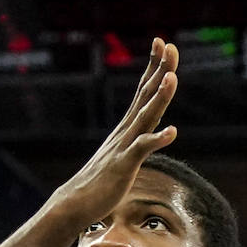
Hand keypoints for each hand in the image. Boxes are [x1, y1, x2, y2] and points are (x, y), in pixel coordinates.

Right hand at [51, 39, 177, 226]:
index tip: (162, 43)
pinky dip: (157, 139)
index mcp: (126, 128)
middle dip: (160, 70)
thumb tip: (142, 138)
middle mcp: (126, 131)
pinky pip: (142, 149)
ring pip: (145, 117)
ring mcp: (124, 146)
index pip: (142, 91)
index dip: (153, 67)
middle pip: (145, 95)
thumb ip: (132, 144)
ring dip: (160, 96)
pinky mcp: (123, 165)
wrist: (74, 203)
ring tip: (172, 76)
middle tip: (170, 45)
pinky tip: (172, 131)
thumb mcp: (119, 157)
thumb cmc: (98, 184)